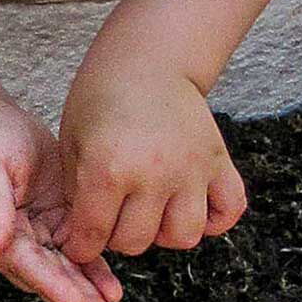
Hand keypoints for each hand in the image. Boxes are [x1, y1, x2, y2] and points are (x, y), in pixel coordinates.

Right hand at [0, 99, 123, 301]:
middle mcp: (16, 243)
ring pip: (67, 272)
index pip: (26, 266)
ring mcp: (38, 233)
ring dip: (89, 297)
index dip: (53, 286)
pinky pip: (80, 251)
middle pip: (50, 279)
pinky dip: (96, 271)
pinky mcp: (58, 220)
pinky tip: (113, 291)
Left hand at [59, 60, 247, 264]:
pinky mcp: (219, 161)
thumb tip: (87, 233)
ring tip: (150, 212)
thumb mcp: (72, 142)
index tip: (80, 241)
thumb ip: (77, 192)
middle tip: (112, 217)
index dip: (81, 244)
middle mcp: (153, 173)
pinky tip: (189, 205)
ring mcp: (191, 169)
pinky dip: (213, 220)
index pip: (93, 234)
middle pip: (136, 242)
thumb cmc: (102, 95)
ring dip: (162, 234)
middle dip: (116, 237)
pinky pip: (229, 211)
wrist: (148, 57)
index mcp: (108, 168)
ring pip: (184, 237)